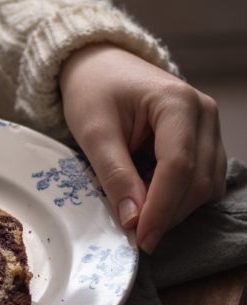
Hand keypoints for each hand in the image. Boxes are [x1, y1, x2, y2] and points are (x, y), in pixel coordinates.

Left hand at [59, 43, 226, 253]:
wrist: (100, 66)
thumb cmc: (94, 91)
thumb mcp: (93, 132)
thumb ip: (115, 175)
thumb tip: (133, 220)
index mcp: (177, 101)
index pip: (179, 166)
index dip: (161, 208)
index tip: (141, 238)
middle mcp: (204, 112)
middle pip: (198, 181)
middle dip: (168, 214)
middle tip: (134, 233)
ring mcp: (210, 126)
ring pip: (207, 186)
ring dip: (174, 207)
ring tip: (136, 203)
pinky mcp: (206, 141)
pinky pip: (204, 181)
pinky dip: (179, 196)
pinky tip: (149, 190)